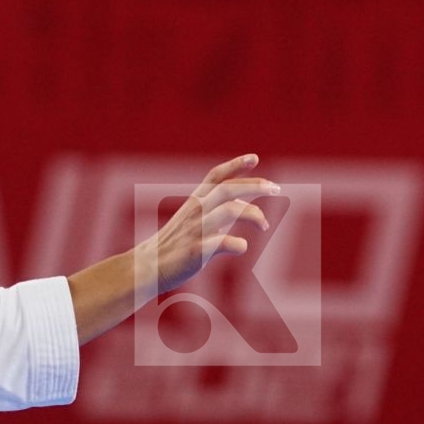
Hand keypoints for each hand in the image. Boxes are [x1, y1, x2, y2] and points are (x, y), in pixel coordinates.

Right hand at [142, 153, 279, 293]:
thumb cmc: (174, 244)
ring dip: (254, 215)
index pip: (216, 176)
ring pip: (230, 211)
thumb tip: (250, 208)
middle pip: (229, 189)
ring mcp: (196, 230)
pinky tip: (241, 247)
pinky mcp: (197, 251)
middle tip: (277, 189)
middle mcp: (196, 211)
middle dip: (255, 185)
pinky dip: (239, 244)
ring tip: (265, 225)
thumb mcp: (194, 220)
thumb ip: (220, 210)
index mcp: (194, 201)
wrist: (146, 266)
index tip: (254, 158)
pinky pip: (224, 243)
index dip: (235, 165)